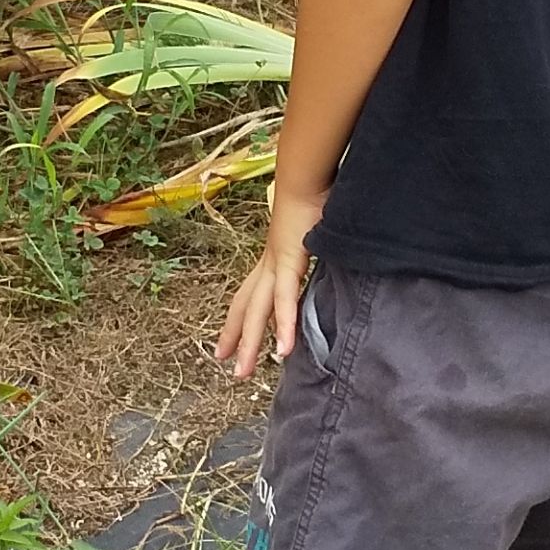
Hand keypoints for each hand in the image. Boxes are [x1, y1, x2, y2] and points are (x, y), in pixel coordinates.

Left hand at [216, 184, 326, 380]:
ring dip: (249, 344)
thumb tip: (323, 256)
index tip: (226, 343)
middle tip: (227, 367)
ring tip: (242, 373)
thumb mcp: (313, 233)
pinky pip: (285, 301)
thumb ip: (315, 250)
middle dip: (235, 339)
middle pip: (246, 309)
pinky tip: (282, 351)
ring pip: (257, 313)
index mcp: (272, 259)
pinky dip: (284, 326)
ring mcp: (275, 264)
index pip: (248, 295)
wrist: (306, 176)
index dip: (236, 321)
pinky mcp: (288, 261)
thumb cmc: (313, 198)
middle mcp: (268, 264)